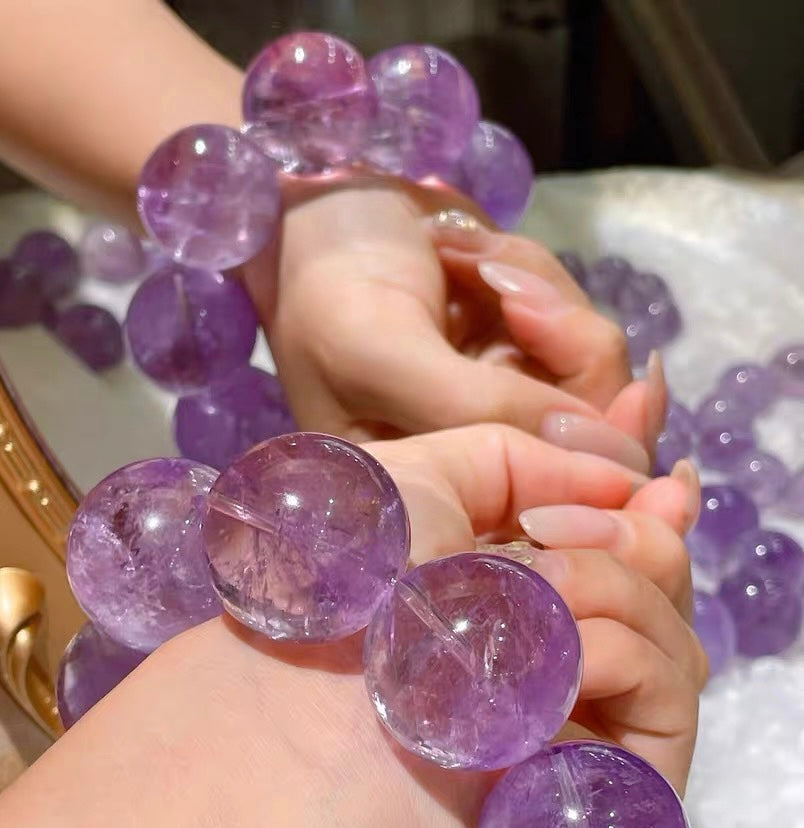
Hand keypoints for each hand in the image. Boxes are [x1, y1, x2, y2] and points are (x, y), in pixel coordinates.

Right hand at [245, 185, 664, 470]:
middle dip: (570, 347)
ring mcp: (504, 401)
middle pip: (591, 439)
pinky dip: (531, 271)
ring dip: (541, 294)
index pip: (542, 506)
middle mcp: (475, 459)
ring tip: (465, 255)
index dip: (605, 458)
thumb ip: (486, 407)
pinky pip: (573, 317)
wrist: (317, 200)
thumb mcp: (384, 351)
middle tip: (517, 294)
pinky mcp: (521, 346)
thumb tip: (607, 455)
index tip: (632, 394)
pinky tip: (467, 251)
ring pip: (592, 369)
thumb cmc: (325, 286)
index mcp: (430, 491)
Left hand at [363, 427, 704, 827]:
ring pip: (669, 619)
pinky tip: (555, 661)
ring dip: (607, 580)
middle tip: (555, 530)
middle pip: (658, 576)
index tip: (651, 473)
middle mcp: (554, 650)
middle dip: (632, 529)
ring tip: (531, 595)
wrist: (320, 709)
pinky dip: (616, 648)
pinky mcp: (616, 772)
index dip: (638, 502)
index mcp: (511, 591)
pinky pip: (670, 681)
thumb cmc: (356, 583)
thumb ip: (517, 457)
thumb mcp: (416, 479)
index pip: (614, 545)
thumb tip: (620, 480)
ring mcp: (587, 713)